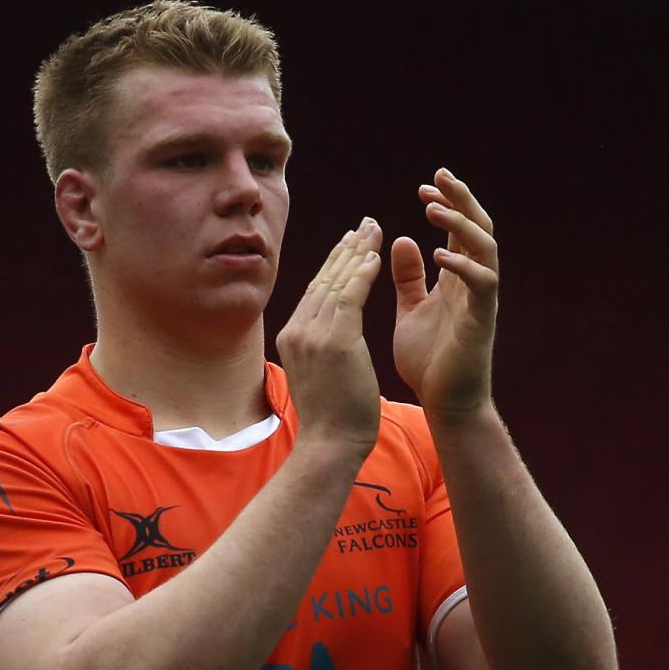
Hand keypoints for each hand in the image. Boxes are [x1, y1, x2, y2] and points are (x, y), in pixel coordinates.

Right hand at [275, 219, 385, 460]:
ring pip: (336, 282)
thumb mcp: (321, 376)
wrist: (329, 445)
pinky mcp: (334, 341)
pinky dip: (362, 273)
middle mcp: (298, 330)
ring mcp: (312, 335)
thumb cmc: (334, 420)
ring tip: (374, 230)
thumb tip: (331, 340)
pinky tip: (375, 255)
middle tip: (364, 224)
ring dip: (357, 252)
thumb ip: (323, 349)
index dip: (334, 264)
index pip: (315, 290)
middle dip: (346, 249)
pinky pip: (350, 297)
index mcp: (293, 337)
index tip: (351, 243)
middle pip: (323, 279)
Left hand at [389, 169, 498, 420]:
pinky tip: (439, 256)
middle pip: (478, 228)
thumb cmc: (429, 361)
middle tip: (439, 176)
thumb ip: (408, 277)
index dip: (447, 204)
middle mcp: (473, 283)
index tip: (425, 187)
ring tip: (433, 209)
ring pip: (485, 248)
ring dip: (461, 225)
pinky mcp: (481, 320)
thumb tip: (402, 239)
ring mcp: (480, 300)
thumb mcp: (411, 310)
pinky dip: (462, 266)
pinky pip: (482, 284)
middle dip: (461, 200)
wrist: (444, 403)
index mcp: (456, 279)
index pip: (458, 230)